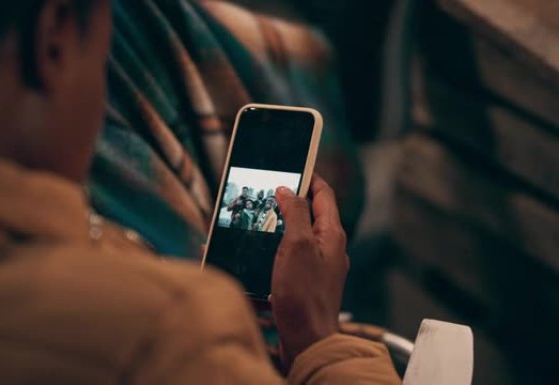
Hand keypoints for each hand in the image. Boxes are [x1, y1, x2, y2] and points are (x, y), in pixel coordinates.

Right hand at [271, 174, 348, 369]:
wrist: (307, 340)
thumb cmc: (305, 295)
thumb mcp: (298, 246)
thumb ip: (295, 214)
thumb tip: (288, 190)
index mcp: (332, 234)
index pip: (324, 194)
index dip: (309, 176)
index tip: (292, 165)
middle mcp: (328, 248)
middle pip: (309, 214)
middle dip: (288, 202)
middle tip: (266, 192)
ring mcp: (317, 266)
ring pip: (296, 236)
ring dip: (276, 226)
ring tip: (256, 220)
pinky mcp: (304, 282)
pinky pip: (287, 257)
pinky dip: (272, 251)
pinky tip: (253, 253)